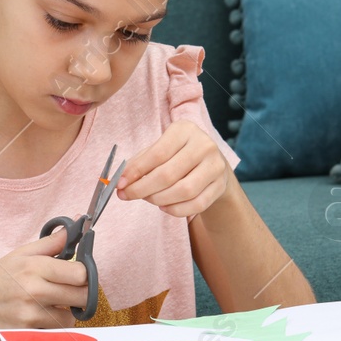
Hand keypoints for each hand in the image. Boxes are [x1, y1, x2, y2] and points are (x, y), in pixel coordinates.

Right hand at [0, 225, 89, 340]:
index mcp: (34, 267)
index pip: (80, 273)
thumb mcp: (19, 255)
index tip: (76, 275)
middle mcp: (34, 291)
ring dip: (65, 313)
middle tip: (67, 292)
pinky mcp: (27, 336)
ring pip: (70, 317)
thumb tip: (76, 225)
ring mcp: (31, 316)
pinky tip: (38, 320)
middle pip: (82, 296)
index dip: (83, 274)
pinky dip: (51, 329)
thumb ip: (51, 243)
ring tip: (48, 306)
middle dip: (79, 294)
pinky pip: (55, 334)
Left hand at [113, 120, 228, 217]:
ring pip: (183, 191)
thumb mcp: (161, 149)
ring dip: (159, 200)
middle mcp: (204, 145)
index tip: (120, 184)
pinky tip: (164, 206)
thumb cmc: (180, 155)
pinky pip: (196, 204)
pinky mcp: (220, 186)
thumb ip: (141, 162)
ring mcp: (215, 166)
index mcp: (185, 130)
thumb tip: (122, 180)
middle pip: (168, 174)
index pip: (157, 153)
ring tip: (148, 199)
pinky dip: (175, 210)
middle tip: (128, 195)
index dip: (136, 171)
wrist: (212, 163)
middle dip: (143, 189)